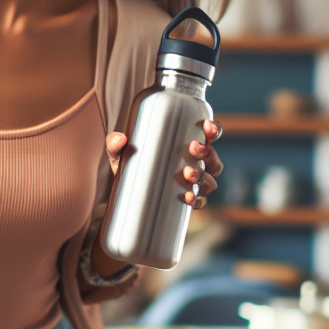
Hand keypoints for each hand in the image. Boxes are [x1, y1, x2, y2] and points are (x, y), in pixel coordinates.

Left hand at [104, 118, 223, 208]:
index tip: (206, 126)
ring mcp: (191, 183)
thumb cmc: (128, 163)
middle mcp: (193, 163)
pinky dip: (198, 200)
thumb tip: (120, 139)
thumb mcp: (119, 152)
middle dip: (209, 152)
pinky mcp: (186, 200)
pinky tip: (188, 198)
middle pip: (213, 158)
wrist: (124, 192)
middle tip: (193, 148)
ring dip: (204, 176)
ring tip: (187, 173)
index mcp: (185, 144)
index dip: (213, 129)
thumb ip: (115, 143)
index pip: (208, 135)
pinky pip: (200, 202)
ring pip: (210, 180)